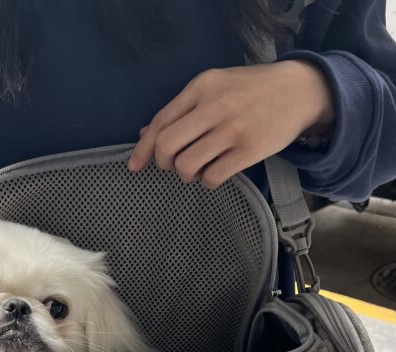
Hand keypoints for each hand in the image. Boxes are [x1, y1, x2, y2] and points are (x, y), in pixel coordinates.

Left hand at [128, 60, 334, 187]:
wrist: (299, 90)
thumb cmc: (251, 90)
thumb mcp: (215, 87)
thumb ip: (182, 109)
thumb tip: (148, 134)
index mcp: (201, 86)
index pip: (161, 122)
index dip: (144, 148)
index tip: (135, 166)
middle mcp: (214, 105)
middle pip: (167, 146)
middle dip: (163, 163)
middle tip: (173, 166)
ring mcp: (232, 129)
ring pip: (187, 165)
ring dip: (186, 174)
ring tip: (197, 169)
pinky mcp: (249, 150)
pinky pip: (212, 177)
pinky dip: (207, 182)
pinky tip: (214, 173)